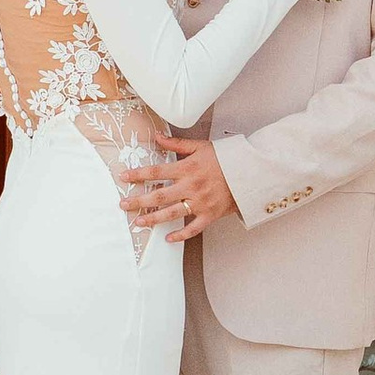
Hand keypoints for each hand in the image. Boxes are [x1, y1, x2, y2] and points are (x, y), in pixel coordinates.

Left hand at [118, 133, 235, 240]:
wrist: (250, 172)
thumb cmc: (226, 158)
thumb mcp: (201, 146)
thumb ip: (177, 144)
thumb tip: (157, 136)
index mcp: (187, 168)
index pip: (156, 171)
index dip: (138, 174)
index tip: (124, 177)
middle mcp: (191, 186)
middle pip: (159, 195)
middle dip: (138, 200)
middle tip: (123, 204)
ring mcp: (200, 202)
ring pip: (172, 213)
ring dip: (153, 218)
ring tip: (138, 222)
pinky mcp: (210, 215)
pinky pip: (193, 228)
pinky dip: (180, 235)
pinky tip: (168, 238)